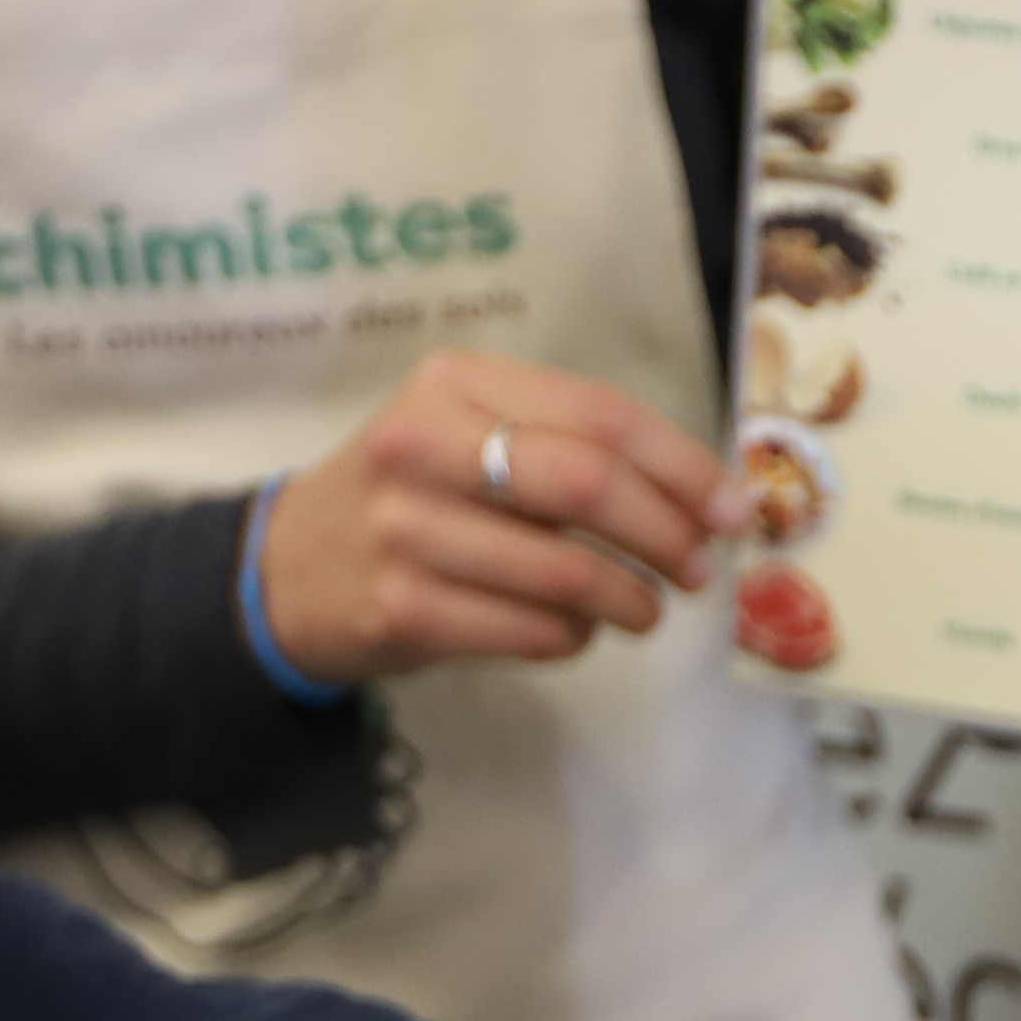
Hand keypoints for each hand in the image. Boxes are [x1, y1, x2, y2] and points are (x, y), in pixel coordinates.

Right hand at [256, 354, 739, 684]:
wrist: (287, 568)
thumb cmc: (409, 497)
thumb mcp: (466, 434)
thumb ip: (566, 444)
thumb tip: (704, 495)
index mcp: (455, 384)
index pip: (600, 416)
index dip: (684, 468)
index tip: (732, 510)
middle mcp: (423, 445)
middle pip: (587, 485)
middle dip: (666, 535)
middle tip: (699, 570)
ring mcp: (406, 530)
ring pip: (565, 571)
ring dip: (630, 600)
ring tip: (645, 609)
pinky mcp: (403, 608)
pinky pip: (532, 630)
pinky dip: (575, 636)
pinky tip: (576, 629)